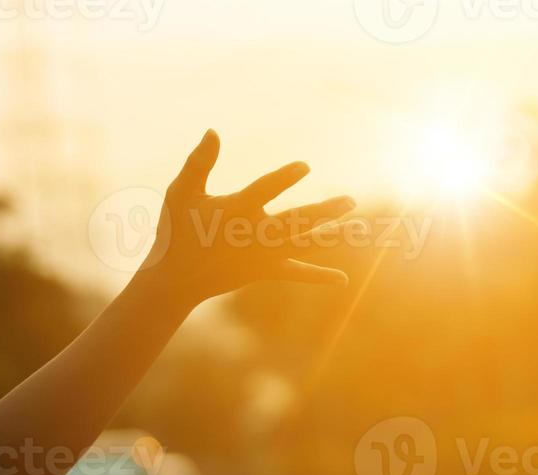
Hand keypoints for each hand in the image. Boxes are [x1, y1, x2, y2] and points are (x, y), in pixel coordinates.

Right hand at [139, 130, 355, 306]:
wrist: (176, 279)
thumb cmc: (177, 230)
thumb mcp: (181, 192)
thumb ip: (199, 162)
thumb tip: (213, 131)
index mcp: (235, 212)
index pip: (264, 192)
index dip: (284, 179)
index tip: (305, 166)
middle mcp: (255, 236)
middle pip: (296, 222)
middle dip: (325, 212)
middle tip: (350, 200)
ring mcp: (262, 257)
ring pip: (305, 245)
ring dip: (333, 237)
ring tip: (361, 229)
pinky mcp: (265, 272)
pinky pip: (297, 273)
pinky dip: (319, 276)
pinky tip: (343, 280)